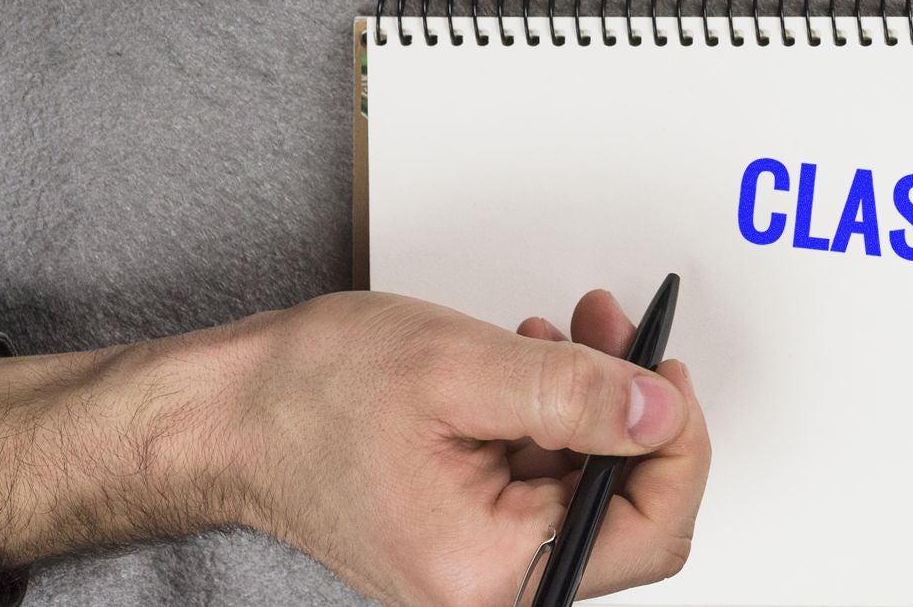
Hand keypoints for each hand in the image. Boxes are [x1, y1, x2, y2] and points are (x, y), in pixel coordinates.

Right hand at [0, 290, 709, 606]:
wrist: (232, 413)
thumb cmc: (312, 394)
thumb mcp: (458, 366)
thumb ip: (573, 392)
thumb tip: (661, 408)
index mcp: (490, 572)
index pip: (650, 530)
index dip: (679, 440)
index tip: (666, 367)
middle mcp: (488, 591)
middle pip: (623, 509)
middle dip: (633, 409)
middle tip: (619, 331)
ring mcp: (478, 568)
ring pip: (586, 486)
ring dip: (592, 400)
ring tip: (571, 331)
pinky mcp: (468, 535)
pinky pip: (543, 479)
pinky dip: (552, 414)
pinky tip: (534, 360)